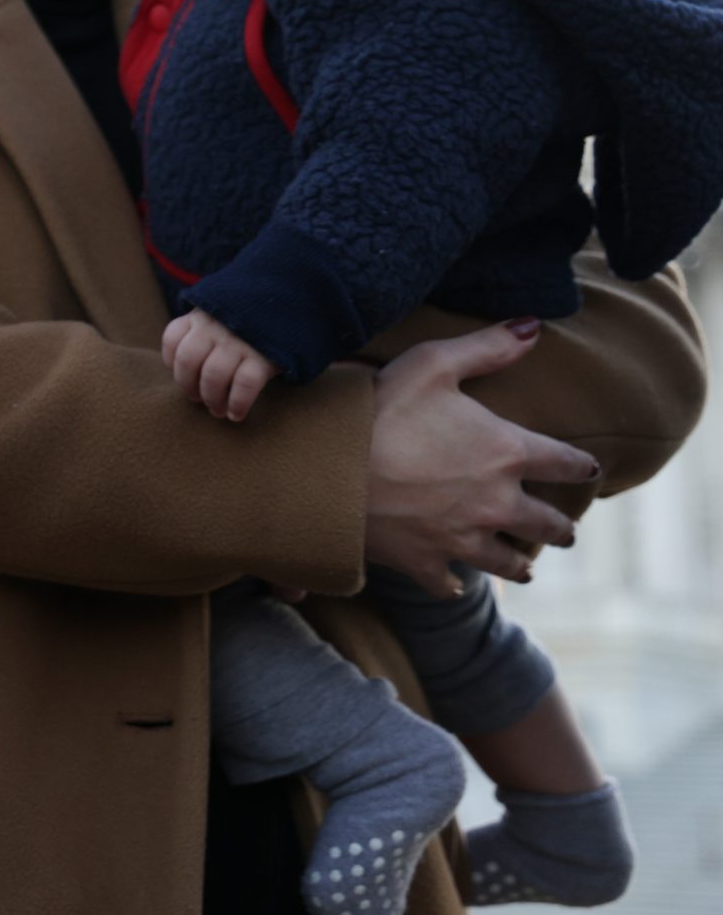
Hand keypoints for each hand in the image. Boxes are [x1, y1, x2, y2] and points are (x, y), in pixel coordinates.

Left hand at [163, 309, 278, 420]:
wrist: (294, 307)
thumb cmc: (249, 322)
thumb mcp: (221, 315)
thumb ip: (201, 333)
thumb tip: (184, 373)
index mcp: (201, 315)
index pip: (172, 338)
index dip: (171, 363)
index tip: (184, 376)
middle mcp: (216, 325)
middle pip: (188, 361)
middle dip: (188, 387)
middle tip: (198, 400)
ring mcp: (239, 340)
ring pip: (213, 376)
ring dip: (212, 400)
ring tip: (217, 411)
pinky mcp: (264, 356)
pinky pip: (244, 385)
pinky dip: (237, 404)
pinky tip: (236, 414)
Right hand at [366, 319, 596, 596]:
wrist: (324, 470)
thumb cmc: (379, 410)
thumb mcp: (431, 363)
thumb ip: (487, 347)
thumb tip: (534, 327)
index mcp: (507, 453)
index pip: (566, 462)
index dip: (581, 465)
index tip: (589, 469)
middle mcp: (496, 503)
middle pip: (548, 524)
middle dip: (559, 527)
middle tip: (564, 530)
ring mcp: (461, 538)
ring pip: (508, 562)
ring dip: (520, 564)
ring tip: (526, 567)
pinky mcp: (424, 562)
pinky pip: (448, 584)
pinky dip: (453, 586)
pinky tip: (454, 586)